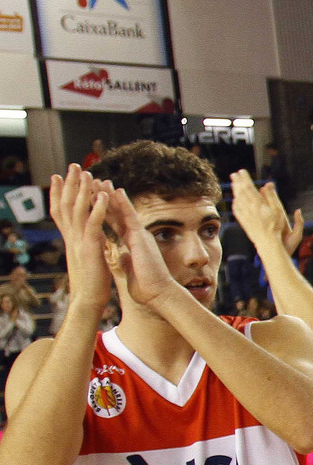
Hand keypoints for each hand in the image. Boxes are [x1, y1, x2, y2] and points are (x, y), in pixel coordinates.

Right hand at [48, 166, 112, 316]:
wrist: (88, 299)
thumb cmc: (91, 281)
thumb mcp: (88, 256)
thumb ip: (88, 243)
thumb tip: (90, 234)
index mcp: (72, 238)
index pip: (62, 211)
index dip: (60, 193)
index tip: (59, 176)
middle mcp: (72, 236)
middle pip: (66, 204)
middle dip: (69, 184)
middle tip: (72, 165)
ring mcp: (79, 241)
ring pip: (78, 209)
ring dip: (82, 190)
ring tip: (86, 172)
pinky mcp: (90, 247)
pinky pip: (93, 224)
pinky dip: (97, 208)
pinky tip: (102, 195)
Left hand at [100, 187, 178, 309]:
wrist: (159, 293)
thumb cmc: (147, 288)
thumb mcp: (131, 270)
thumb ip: (126, 261)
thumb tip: (120, 258)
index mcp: (132, 245)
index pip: (115, 223)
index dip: (105, 211)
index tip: (95, 199)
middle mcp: (136, 236)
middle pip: (117, 213)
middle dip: (104, 198)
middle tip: (95, 182)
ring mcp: (139, 235)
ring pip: (121, 210)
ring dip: (109, 195)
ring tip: (99, 180)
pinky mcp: (141, 237)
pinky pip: (129, 216)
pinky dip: (122, 202)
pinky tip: (115, 190)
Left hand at [230, 168, 288, 249]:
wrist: (267, 242)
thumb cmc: (276, 227)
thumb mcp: (278, 210)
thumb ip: (272, 196)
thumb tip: (268, 184)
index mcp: (258, 204)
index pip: (249, 187)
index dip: (245, 179)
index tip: (242, 171)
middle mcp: (249, 208)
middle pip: (241, 192)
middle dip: (237, 182)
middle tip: (234, 174)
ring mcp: (245, 215)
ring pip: (237, 199)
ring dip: (235, 190)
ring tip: (233, 183)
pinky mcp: (243, 222)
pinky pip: (236, 209)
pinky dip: (235, 202)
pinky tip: (234, 200)